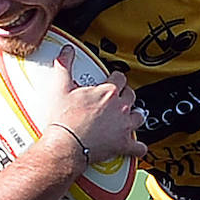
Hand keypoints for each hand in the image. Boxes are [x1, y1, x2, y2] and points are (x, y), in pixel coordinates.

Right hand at [51, 48, 147, 162]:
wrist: (66, 144)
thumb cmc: (63, 120)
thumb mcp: (60, 87)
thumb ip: (64, 66)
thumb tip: (67, 53)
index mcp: (108, 92)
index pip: (120, 78)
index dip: (116, 77)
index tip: (113, 78)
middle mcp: (120, 108)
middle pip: (131, 96)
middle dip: (125, 95)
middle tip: (118, 97)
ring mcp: (123, 126)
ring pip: (139, 117)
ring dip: (134, 115)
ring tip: (128, 116)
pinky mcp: (123, 144)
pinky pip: (139, 147)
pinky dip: (138, 147)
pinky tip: (136, 146)